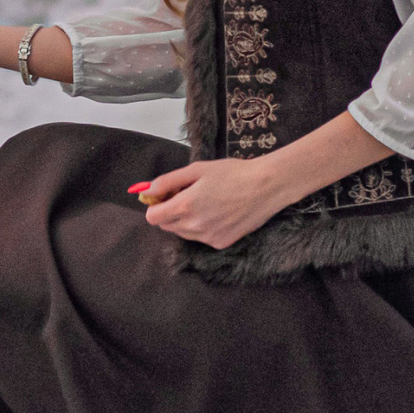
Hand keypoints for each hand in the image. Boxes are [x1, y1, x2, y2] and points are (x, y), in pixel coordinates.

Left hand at [132, 158, 296, 249]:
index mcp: (185, 206)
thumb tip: (146, 190)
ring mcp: (208, 238)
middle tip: (187, 194)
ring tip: (205, 202)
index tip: (165, 195)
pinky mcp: (221, 243)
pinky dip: (203, 227)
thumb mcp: (197, 169)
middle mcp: (194, 227)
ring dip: (186, 220)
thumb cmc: (233, 173)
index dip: (155, 205)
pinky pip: (201, 238)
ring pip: (183, 233)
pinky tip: (218, 212)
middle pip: (166, 226)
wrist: (267, 186)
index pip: (152, 217)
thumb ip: (168, 181)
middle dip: (170, 212)